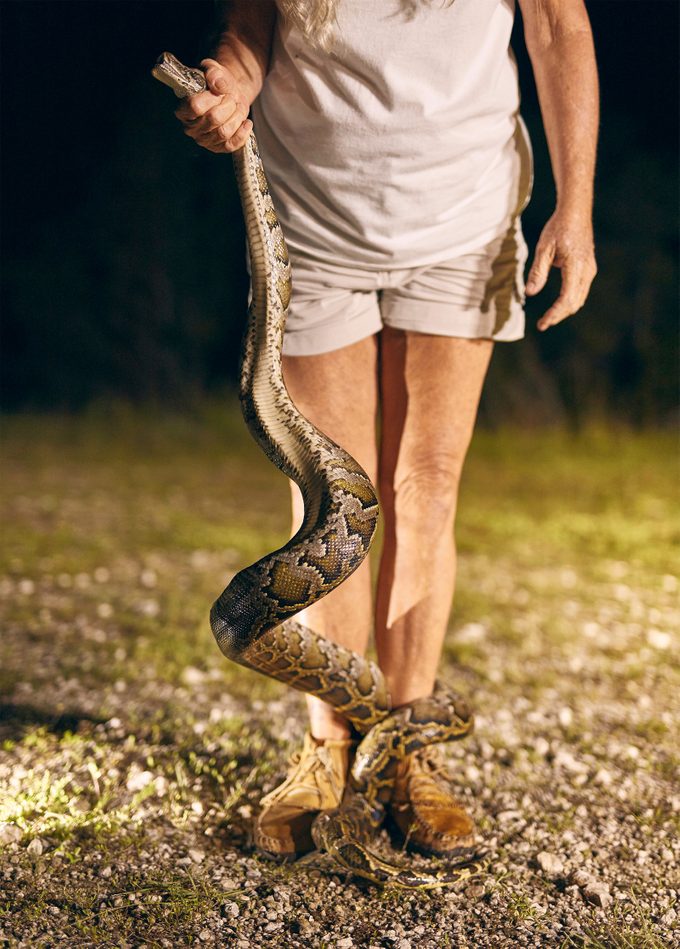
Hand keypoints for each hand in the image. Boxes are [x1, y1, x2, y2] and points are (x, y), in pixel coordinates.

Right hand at [174, 58, 251, 152]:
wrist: (229, 94)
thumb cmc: (217, 83)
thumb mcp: (214, 70)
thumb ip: (213, 73)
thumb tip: (217, 83)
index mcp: (183, 109)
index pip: (195, 106)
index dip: (211, 97)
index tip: (219, 90)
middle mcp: (191, 128)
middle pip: (213, 119)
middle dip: (228, 105)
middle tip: (231, 96)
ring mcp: (204, 140)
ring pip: (224, 132)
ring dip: (236, 117)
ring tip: (237, 106)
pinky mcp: (219, 148)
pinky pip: (232, 144)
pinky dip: (243, 132)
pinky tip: (246, 122)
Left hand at [526, 211, 596, 330]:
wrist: (576, 212)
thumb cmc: (558, 228)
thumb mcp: (544, 249)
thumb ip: (537, 272)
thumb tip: (530, 293)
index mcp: (576, 267)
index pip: (566, 299)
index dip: (554, 314)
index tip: (542, 324)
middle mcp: (587, 271)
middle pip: (575, 303)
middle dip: (559, 316)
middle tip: (543, 324)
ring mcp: (590, 270)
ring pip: (579, 299)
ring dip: (564, 310)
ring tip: (549, 318)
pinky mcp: (588, 268)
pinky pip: (580, 291)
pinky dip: (569, 301)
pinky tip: (558, 305)